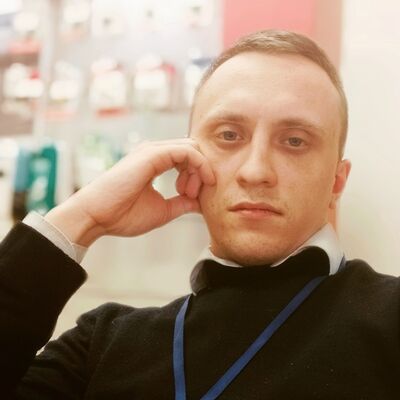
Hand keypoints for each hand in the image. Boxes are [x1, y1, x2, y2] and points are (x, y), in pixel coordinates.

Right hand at [45, 138, 214, 245]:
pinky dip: (198, 167)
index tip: (192, 198)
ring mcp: (152, 151)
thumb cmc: (122, 215)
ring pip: (192, 148)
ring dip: (199, 171)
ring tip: (188, 194)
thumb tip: (200, 204)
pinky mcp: (152, 154)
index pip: (188, 158)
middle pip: (193, 150)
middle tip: (192, 196)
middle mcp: (155, 152)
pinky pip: (187, 152)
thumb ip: (182, 204)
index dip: (197, 176)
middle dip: (200, 172)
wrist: (96, 216)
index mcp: (156, 162)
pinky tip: (192, 186)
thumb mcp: (163, 210)